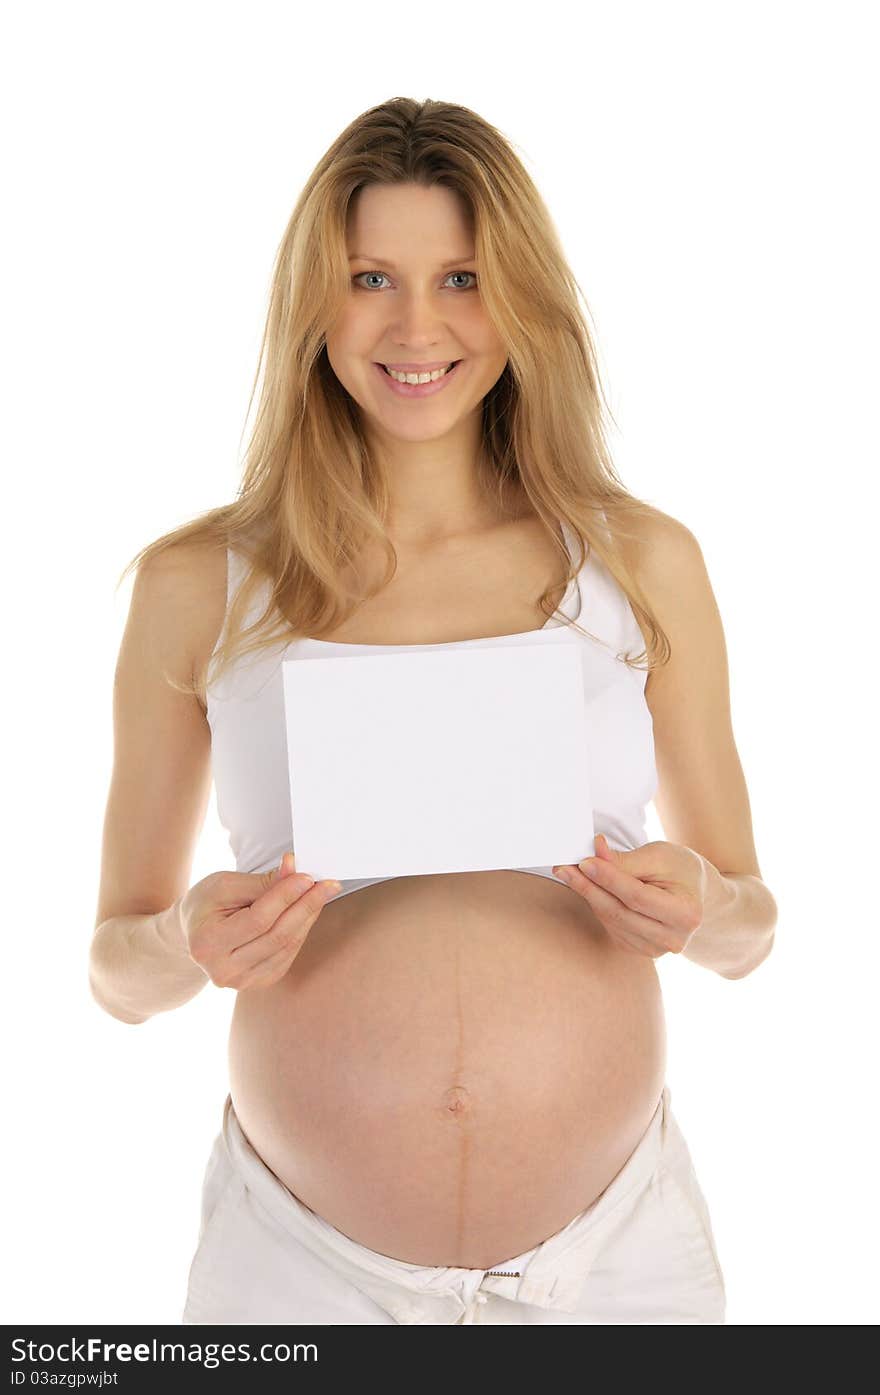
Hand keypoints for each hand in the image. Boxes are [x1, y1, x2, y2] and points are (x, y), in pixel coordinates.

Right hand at [180, 853, 340, 990]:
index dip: (285, 897)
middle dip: (306, 906)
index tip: (307, 877)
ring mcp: (242, 982)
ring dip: (308, 917)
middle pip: (277, 936)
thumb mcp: (224, 885)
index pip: (258, 919)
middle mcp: (224, 971)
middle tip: (328, 884)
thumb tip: (294, 870)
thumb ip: (261, 883)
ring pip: (287, 946)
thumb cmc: (206, 905)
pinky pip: (288, 954)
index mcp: (208, 944)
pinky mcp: (259, 982)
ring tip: (321, 892)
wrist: (192, 935)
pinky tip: (308, 911)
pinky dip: (301, 931)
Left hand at [552, 835, 705, 960]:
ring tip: (570, 872)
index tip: (585, 862)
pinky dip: (597, 905)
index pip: (637, 897)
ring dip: (588, 895)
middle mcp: (672, 938)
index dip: (609, 879)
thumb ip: (627, 860)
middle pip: (620, 912)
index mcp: (686, 914)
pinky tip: (588, 887)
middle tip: (564, 867)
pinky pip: (610, 925)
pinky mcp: (637, 949)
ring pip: (611, 920)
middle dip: (589, 887)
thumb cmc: (679, 870)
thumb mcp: (660, 856)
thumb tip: (595, 853)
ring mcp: (654, 949)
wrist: (693, 893)